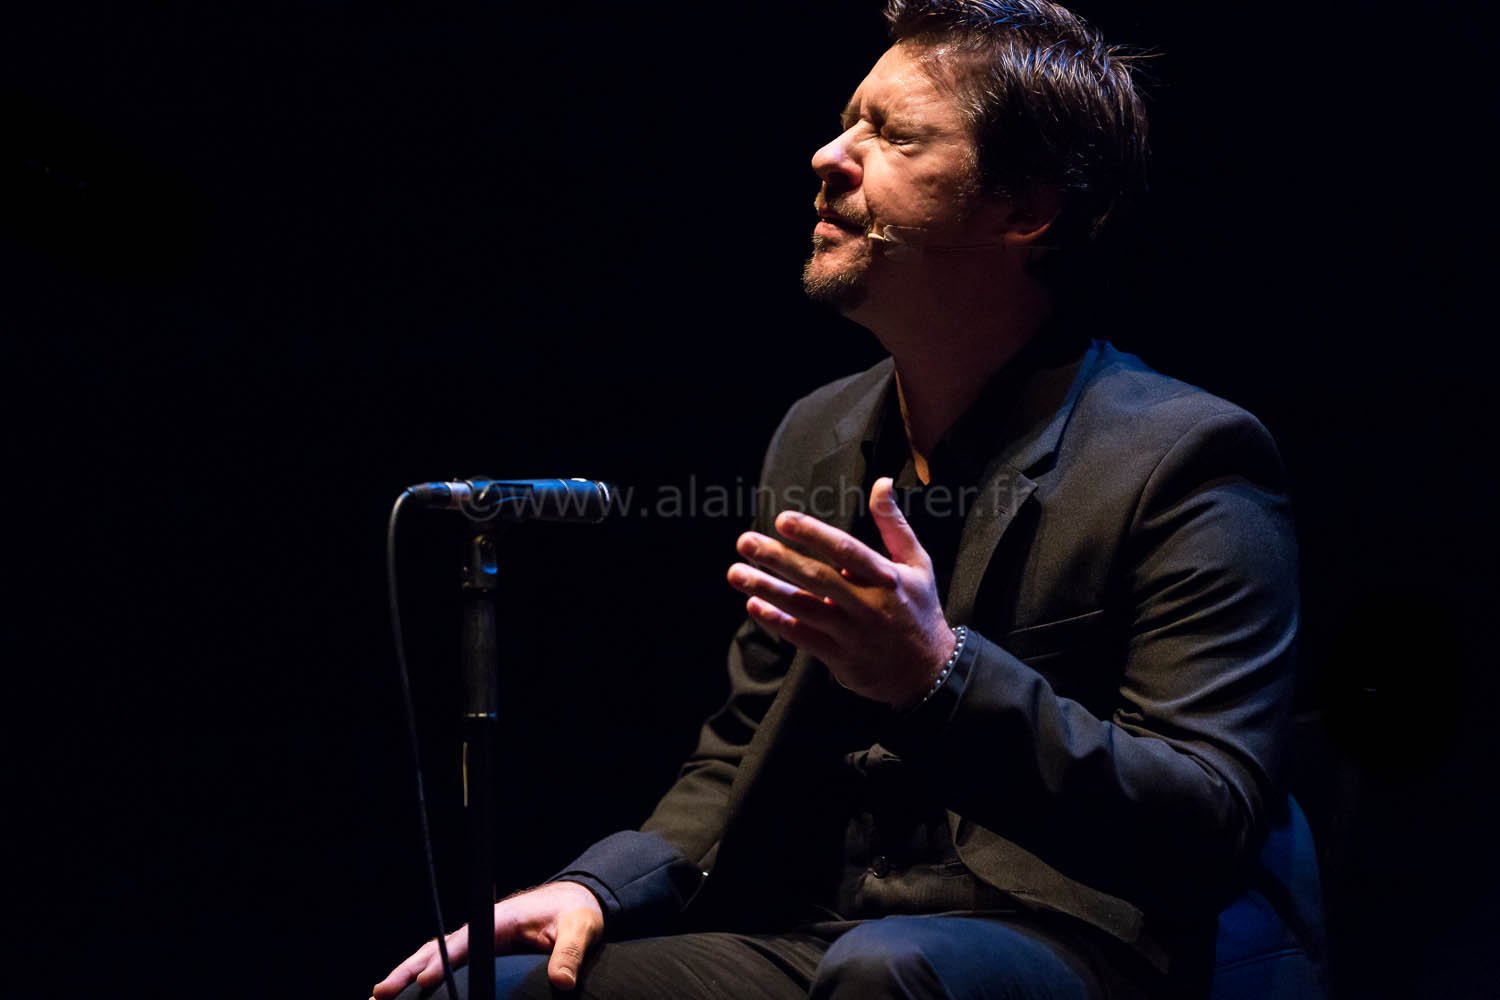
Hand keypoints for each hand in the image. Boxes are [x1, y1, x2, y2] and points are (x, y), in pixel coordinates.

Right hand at [371, 880, 603, 997]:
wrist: (574, 903)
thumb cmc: (576, 912)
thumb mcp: (581, 929)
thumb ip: (570, 953)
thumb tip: (562, 983)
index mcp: (499, 920)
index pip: (464, 943)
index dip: (444, 962)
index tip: (425, 983)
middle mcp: (480, 929)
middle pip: (435, 950)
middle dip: (407, 972)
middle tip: (379, 995)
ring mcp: (475, 942)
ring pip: (432, 958)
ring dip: (405, 977)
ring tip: (376, 999)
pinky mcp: (478, 953)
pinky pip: (444, 966)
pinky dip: (420, 979)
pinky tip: (405, 997)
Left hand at [726, 477, 953, 707]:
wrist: (928, 671)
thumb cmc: (919, 608)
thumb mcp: (916, 564)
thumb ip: (893, 524)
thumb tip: (881, 483)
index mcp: (887, 578)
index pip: (845, 550)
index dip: (813, 534)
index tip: (783, 519)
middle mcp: (868, 605)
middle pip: (817, 578)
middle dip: (777, 558)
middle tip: (745, 541)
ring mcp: (852, 634)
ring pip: (803, 608)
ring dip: (767, 589)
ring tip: (735, 572)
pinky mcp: (840, 657)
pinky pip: (801, 637)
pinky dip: (776, 621)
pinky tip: (753, 604)